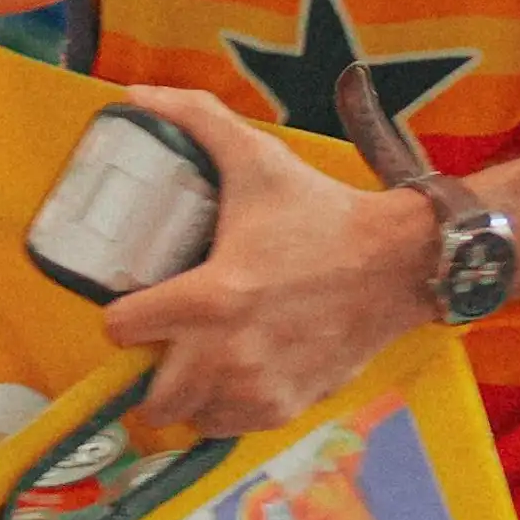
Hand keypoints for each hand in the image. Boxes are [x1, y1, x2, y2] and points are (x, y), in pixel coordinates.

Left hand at [87, 127, 439, 443]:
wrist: (397, 263)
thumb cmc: (321, 212)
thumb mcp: (258, 159)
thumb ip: (194, 119)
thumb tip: (133, 93)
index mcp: (210, 297)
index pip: (122, 328)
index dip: (123, 315)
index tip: (136, 303)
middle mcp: (227, 354)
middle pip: (151, 396)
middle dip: (149, 372)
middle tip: (162, 345)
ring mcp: (258, 387)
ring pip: (190, 416)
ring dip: (186, 395)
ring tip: (195, 364)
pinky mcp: (286, 407)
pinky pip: (229, 426)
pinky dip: (224, 410)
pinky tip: (231, 378)